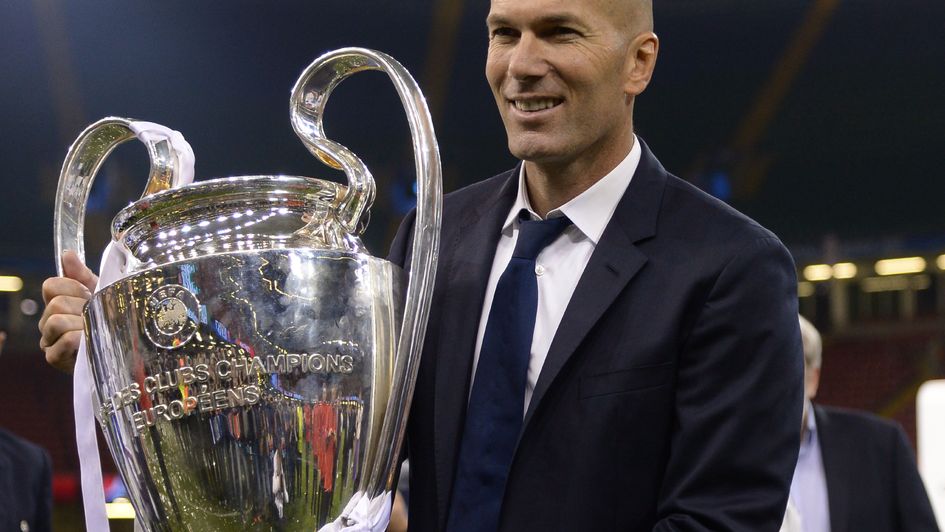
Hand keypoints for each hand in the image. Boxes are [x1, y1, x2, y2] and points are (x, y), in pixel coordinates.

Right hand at [39, 251, 97, 372]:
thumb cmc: (109, 319)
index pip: (51, 285)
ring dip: (81, 323)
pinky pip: (65, 340)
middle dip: (81, 307)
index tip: (90, 294)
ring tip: (94, 329)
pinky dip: (81, 338)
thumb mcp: (100, 293)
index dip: (74, 287)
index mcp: (56, 303)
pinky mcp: (55, 358)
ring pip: (56, 321)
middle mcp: (47, 321)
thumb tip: (68, 254)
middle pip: (56, 303)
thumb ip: (82, 274)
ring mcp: (48, 341)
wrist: (122, 348)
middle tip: (96, 315)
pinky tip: (91, 341)